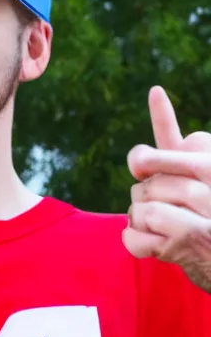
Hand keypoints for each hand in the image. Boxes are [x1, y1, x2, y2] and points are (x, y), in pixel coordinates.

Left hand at [122, 86, 210, 293]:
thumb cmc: (207, 218)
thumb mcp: (201, 180)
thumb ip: (175, 159)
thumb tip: (146, 159)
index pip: (183, 137)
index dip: (161, 114)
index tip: (154, 91)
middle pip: (146, 172)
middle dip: (145, 190)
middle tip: (168, 205)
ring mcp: (203, 216)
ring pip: (138, 203)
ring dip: (139, 216)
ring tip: (168, 228)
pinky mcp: (188, 242)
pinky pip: (134, 234)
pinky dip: (134, 240)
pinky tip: (154, 245)